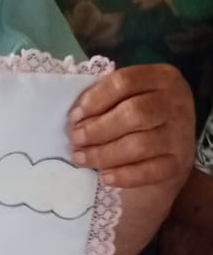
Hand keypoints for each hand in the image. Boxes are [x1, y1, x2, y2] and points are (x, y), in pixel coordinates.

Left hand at [69, 64, 194, 189]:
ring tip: (82, 158)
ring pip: (139, 144)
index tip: (74, 117)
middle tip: (76, 140)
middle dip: (97, 129)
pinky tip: (105, 177)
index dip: (95, 99)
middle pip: (133, 113)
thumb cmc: (140, 120)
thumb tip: (76, 118)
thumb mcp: (128, 99)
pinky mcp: (178, 163)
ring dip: (104, 154)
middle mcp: (176, 102)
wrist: (169, 153)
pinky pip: (149, 171)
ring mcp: (180, 134)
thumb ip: (106, 101)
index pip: (124, 82)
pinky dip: (123, 175)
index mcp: (162, 77)